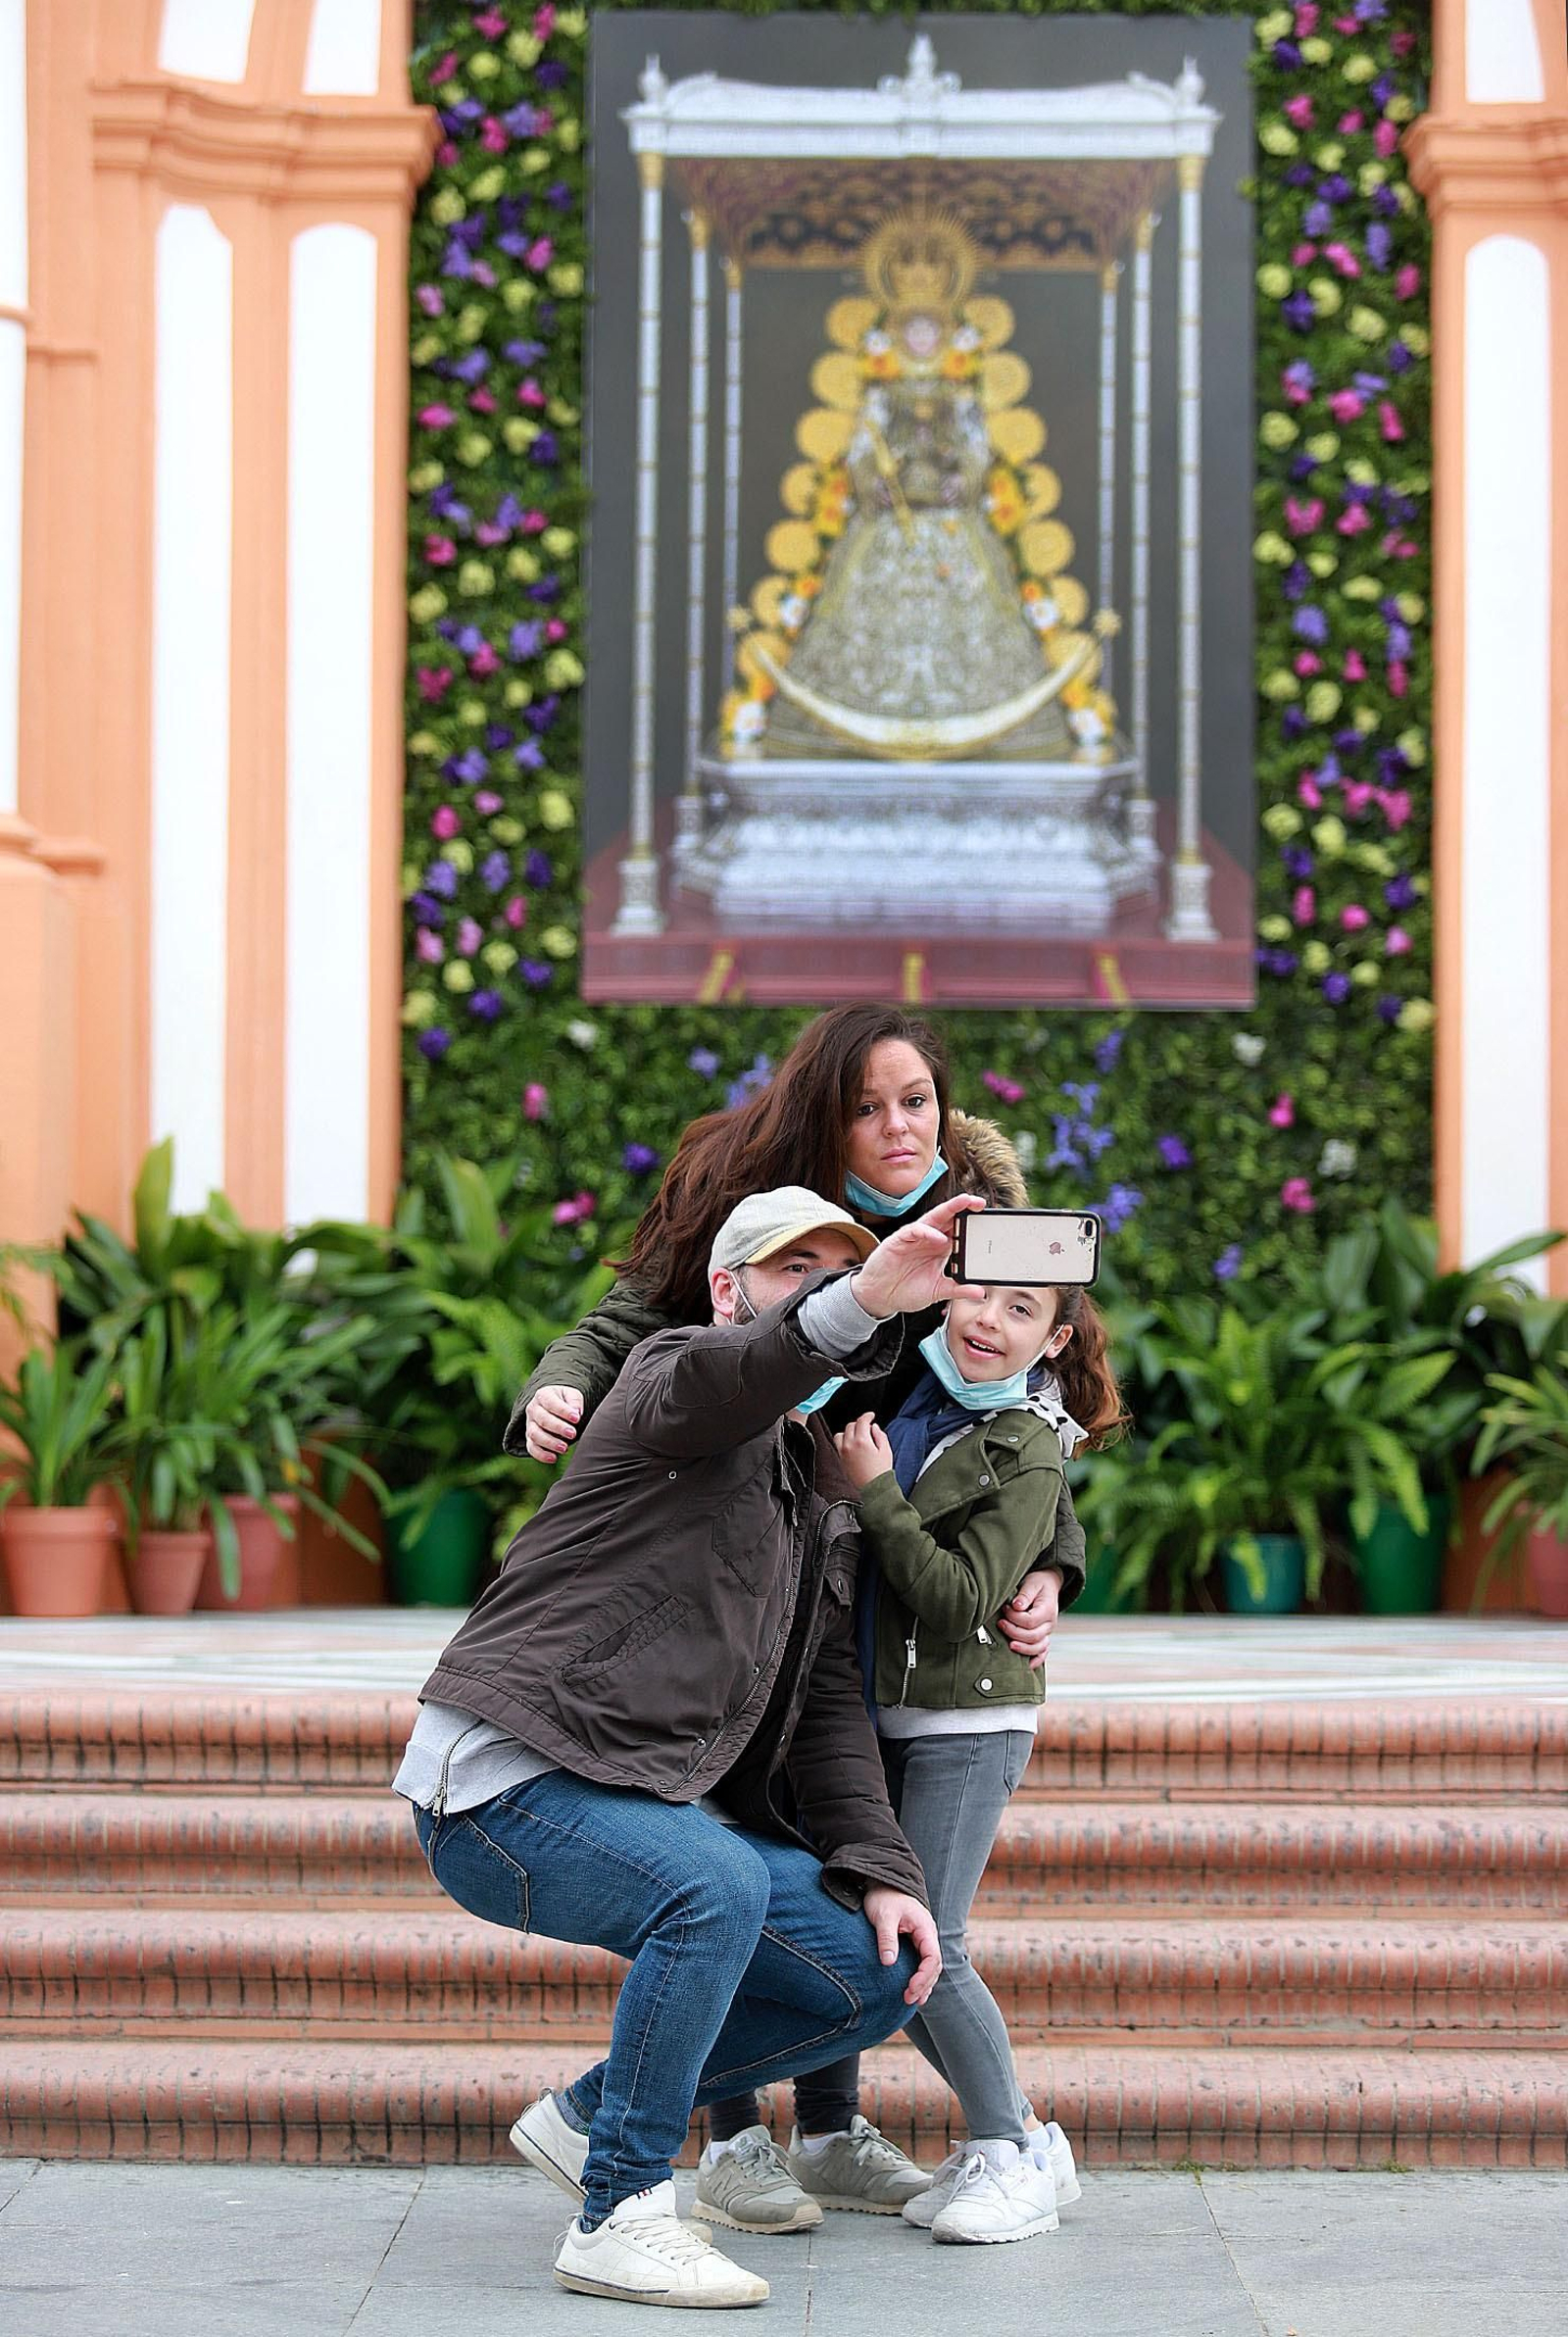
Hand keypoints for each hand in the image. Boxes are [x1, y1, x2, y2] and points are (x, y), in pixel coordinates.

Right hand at [524, 1385, 582, 1463]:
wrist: (553, 1405)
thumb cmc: (565, 1400)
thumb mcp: (571, 1394)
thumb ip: (575, 1401)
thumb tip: (576, 1412)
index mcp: (543, 1395)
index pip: (551, 1403)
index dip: (564, 1411)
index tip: (577, 1418)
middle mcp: (533, 1409)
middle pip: (543, 1419)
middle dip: (558, 1428)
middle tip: (573, 1434)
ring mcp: (530, 1425)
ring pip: (535, 1435)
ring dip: (550, 1443)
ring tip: (565, 1448)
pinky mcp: (530, 1438)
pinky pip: (531, 1448)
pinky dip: (541, 1455)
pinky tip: (554, 1458)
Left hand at [834, 1414, 893, 1490]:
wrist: (874, 1489)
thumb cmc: (881, 1472)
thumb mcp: (886, 1450)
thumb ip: (880, 1435)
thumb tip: (874, 1427)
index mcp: (862, 1441)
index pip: (861, 1421)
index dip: (867, 1416)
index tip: (871, 1416)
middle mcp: (849, 1445)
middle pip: (851, 1425)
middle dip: (860, 1424)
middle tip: (867, 1427)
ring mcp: (843, 1453)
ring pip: (841, 1434)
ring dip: (849, 1432)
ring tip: (858, 1436)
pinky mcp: (840, 1460)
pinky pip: (838, 1445)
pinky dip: (844, 1441)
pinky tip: (853, 1445)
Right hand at [849, 1196, 984, 1319]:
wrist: (880, 1297)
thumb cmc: (906, 1289)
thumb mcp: (938, 1291)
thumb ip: (958, 1289)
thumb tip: (980, 1292)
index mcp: (941, 1248)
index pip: (959, 1230)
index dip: (973, 1223)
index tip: (989, 1221)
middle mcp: (929, 1238)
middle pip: (949, 1218)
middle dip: (964, 1208)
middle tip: (980, 1203)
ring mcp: (915, 1238)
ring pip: (933, 1217)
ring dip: (949, 1209)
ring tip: (965, 1203)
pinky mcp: (899, 1241)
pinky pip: (914, 1230)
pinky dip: (927, 1232)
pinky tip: (939, 1238)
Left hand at [862, 1887, 940, 2007]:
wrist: (882, 1882)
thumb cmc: (884, 1897)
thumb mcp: (883, 1916)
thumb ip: (887, 1938)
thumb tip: (888, 1962)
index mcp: (925, 1928)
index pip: (932, 1958)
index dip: (923, 1976)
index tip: (910, 1989)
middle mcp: (927, 1935)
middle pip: (934, 1966)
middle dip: (924, 1985)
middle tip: (908, 1999)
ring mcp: (922, 1939)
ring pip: (930, 1967)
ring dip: (924, 1984)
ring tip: (913, 2001)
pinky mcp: (914, 1942)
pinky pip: (922, 1963)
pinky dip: (920, 1978)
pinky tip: (913, 1990)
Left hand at [998, 1567, 1061, 1670]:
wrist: (1048, 1584)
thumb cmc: (1038, 1583)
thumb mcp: (1032, 1582)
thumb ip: (1025, 1594)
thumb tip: (1016, 1606)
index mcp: (1047, 1610)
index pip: (1030, 1621)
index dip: (1014, 1618)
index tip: (1004, 1609)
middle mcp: (1049, 1624)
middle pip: (1033, 1637)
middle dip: (1014, 1632)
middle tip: (1001, 1624)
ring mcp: (1047, 1632)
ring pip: (1038, 1648)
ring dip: (1022, 1648)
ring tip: (1009, 1644)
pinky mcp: (1044, 1637)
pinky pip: (1043, 1653)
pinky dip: (1036, 1660)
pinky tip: (1027, 1665)